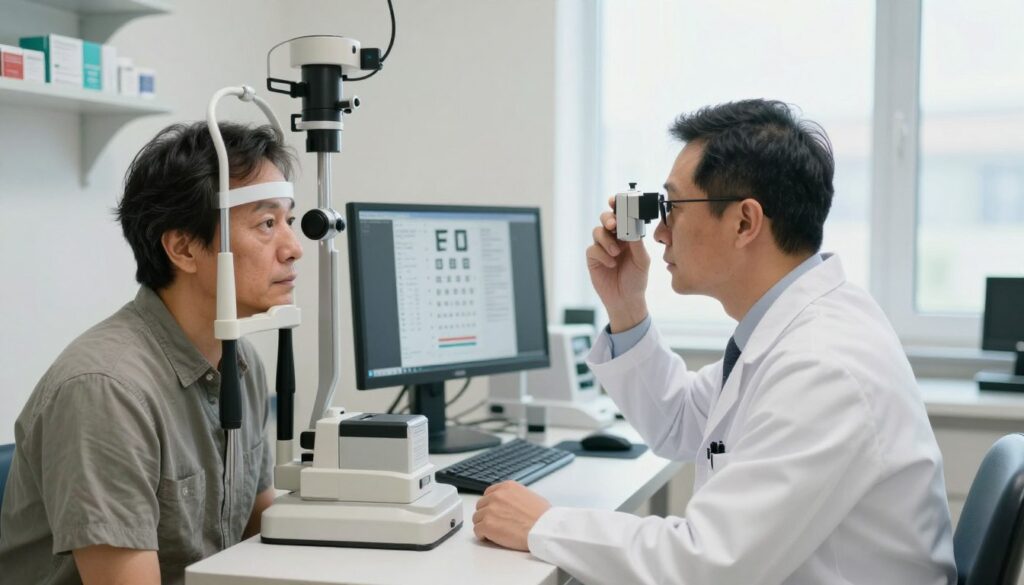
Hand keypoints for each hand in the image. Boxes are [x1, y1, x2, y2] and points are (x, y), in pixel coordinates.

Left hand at [472, 481, 551, 550]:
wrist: (544, 529)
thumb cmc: (542, 517)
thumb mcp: (528, 495)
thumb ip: (513, 497)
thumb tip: (508, 504)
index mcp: (507, 487)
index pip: (488, 493)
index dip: (490, 504)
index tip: (493, 511)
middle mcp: (496, 496)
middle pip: (481, 506)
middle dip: (486, 515)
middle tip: (495, 524)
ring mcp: (490, 510)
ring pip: (477, 518)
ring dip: (484, 525)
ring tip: (495, 532)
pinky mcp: (487, 525)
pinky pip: (477, 531)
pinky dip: (483, 536)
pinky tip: (492, 538)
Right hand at [586, 196, 650, 330]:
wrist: (627, 300)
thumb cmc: (637, 280)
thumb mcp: (642, 260)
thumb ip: (637, 243)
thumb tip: (632, 225)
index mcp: (628, 235)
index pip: (621, 216)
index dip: (617, 206)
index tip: (615, 200)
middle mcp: (614, 238)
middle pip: (606, 218)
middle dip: (609, 218)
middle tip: (614, 225)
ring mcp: (602, 248)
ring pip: (597, 232)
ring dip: (606, 240)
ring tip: (616, 253)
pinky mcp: (593, 259)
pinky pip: (592, 249)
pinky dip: (602, 254)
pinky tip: (611, 263)